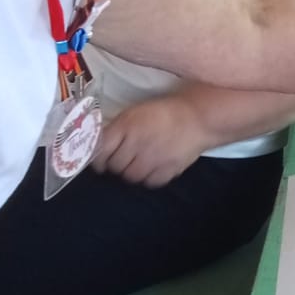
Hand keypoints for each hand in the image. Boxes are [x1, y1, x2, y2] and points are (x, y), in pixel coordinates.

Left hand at [94, 94, 208, 187]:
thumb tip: (99, 146)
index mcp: (126, 127)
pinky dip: (148, 178)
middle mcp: (137, 144)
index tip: (99, 161)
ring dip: (131, 172)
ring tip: (139, 164)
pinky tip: (152, 169)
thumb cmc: (163, 112)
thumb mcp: (134, 113)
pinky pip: (149, 183)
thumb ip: (116, 129)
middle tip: (123, 159)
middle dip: (116, 164)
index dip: (97, 158)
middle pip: (115, 166)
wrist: (197, 118)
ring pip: (131, 177)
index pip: (101, 150)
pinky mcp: (168, 170)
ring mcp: (153, 160)